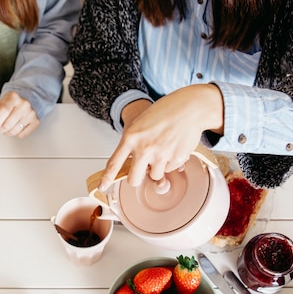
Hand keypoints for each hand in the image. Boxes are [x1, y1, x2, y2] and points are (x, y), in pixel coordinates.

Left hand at [0, 91, 39, 138]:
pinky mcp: (36, 122)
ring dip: (8, 132)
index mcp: (13, 97)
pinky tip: (16, 126)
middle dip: (0, 129)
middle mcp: (24, 104)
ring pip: (14, 131)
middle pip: (8, 124)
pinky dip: (16, 134)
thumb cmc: (8, 105)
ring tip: (8, 126)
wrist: (23, 102)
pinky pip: (22, 135)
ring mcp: (31, 113)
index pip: (4, 111)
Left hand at [99, 84, 224, 189]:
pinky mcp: (176, 159)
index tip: (102, 186)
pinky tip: (174, 146)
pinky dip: (171, 162)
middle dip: (137, 178)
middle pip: (134, 179)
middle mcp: (144, 148)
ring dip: (157, 168)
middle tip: (142, 170)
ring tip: (163, 149)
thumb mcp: (140, 124)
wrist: (190, 107)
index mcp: (131, 137)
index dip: (107, 178)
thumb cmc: (165, 112)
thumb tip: (132, 163)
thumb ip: (133, 143)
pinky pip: (170, 169)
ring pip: (155, 176)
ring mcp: (160, 155)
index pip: (114, 163)